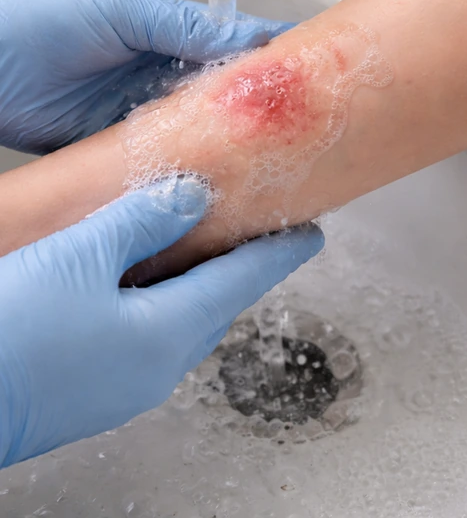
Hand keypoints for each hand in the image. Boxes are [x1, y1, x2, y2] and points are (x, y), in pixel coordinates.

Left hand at [0, 0, 289, 153]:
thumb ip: (178, 25)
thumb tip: (243, 37)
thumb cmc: (28, 24)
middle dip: (254, 109)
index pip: (229, 46)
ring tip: (265, 154)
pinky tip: (211, 176)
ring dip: (223, 143)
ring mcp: (136, 117)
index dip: (268, 57)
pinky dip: (183, 169)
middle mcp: (154, 78)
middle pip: (220, 97)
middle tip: (296, 125)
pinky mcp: (113, 153)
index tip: (309, 71)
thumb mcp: (114, 11)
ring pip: (196, 133)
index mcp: (160, 35)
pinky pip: (158, 163)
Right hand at [0, 177, 323, 467]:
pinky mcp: (95, 397)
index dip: (279, 251)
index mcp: (170, 333)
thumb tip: (192, 195)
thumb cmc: (8, 336)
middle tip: (258, 236)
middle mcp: (160, 369)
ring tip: (203, 255)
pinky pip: (149, 343)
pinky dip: (161, 310)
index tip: (310, 234)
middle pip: (219, 306)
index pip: (245, 281)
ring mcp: (127, 389)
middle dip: (239, 269)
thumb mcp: (78, 257)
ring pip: (183, 326)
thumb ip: (141, 221)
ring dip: (198, 289)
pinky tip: (141, 292)